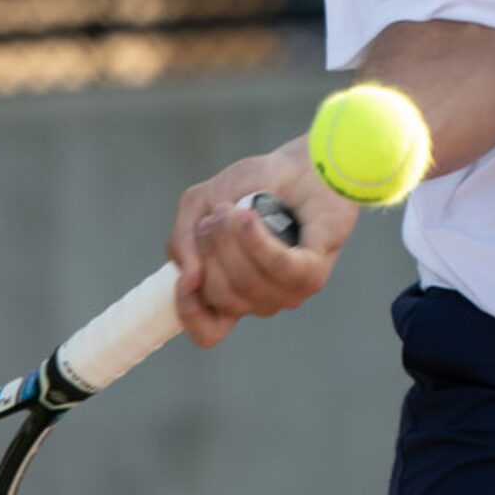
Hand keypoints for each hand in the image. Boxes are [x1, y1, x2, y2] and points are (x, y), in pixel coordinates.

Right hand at [167, 136, 360, 347]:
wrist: (303, 162)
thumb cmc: (256, 184)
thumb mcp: (200, 204)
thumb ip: (181, 241)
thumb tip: (188, 280)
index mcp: (233, 290)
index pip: (208, 333)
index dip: (190, 312)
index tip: (185, 278)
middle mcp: (261, 297)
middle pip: (221, 295)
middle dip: (211, 248)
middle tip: (220, 211)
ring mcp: (288, 289)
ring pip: (245, 282)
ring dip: (231, 238)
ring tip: (236, 207)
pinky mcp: (313, 271)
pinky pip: (279, 269)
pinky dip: (258, 242)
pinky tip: (248, 217)